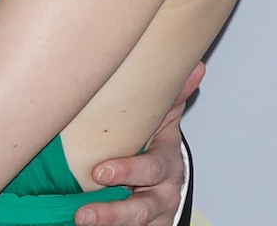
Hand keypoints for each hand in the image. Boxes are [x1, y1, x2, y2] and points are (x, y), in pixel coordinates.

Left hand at [74, 62, 203, 225]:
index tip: (100, 171)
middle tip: (84, 213)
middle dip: (114, 212)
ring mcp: (156, 213)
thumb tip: (196, 67)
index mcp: (166, 160)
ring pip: (137, 224)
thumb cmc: (155, 138)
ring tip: (80, 221)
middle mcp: (164, 191)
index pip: (151, 169)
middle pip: (144, 208)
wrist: (163, 169)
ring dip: (108, 224)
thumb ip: (173, 93)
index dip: (128, 172)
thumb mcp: (163, 114)